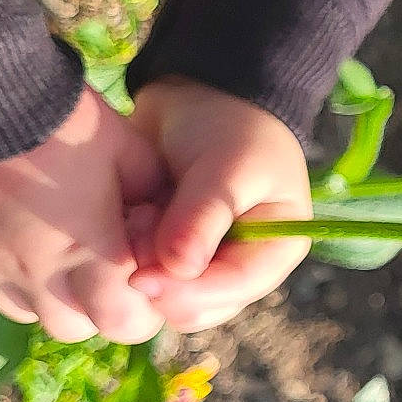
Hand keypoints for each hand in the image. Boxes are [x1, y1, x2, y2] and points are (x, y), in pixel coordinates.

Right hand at [0, 85, 166, 343]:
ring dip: (53, 295)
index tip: (141, 262)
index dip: (143, 303)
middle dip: (99, 304)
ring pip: (29, 313)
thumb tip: (162, 213)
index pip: (126, 323)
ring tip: (62, 246)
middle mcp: (34, 274)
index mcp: (87, 253)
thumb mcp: (124, 146)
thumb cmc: (55, 115)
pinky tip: (20, 232)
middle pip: (77, 327)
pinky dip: (12, 275)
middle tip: (106, 258)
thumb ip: (152, 190)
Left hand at [126, 78, 310, 331]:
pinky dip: (132, 259)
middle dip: (163, 282)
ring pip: (170, 300)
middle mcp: (243, 266)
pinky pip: (150, 279)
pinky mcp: (174, 256)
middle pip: (201, 307)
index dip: (188, 291)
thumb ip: (202, 217)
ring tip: (133, 222)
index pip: (234, 290)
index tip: (139, 277)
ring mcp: (206, 264)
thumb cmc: (230, 126)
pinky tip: (125, 224)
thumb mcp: (226, 165)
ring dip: (144, 271)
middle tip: (135, 236)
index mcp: (275, 249)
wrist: (198, 93)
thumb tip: (178, 270)